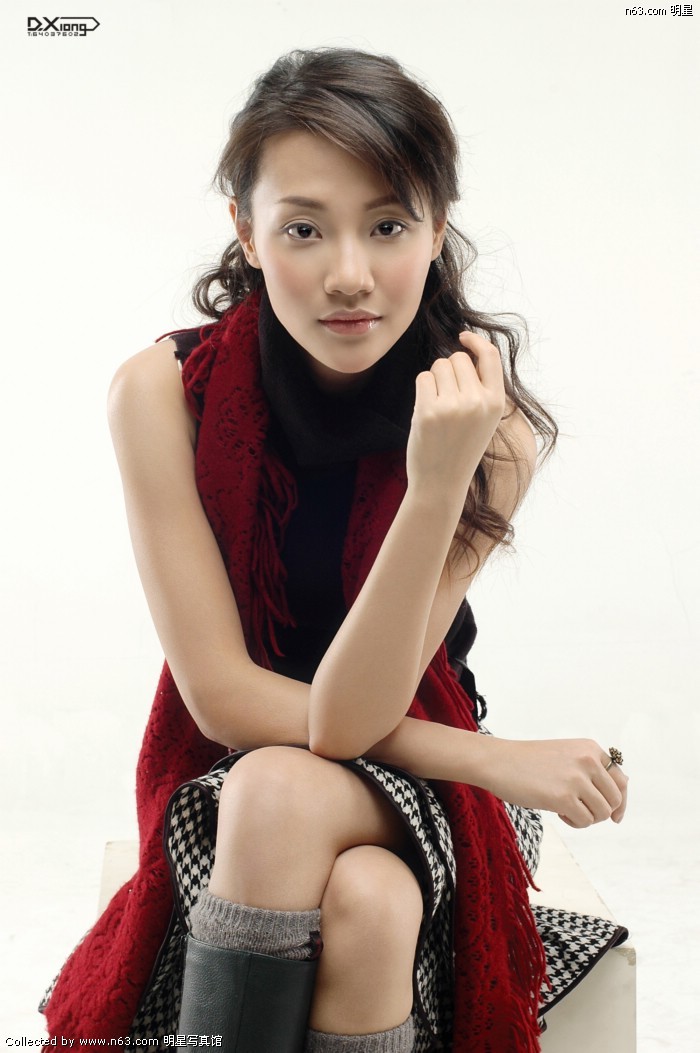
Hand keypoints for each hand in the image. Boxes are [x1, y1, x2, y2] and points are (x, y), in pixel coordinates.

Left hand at [406, 331, 505, 502]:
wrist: (441, 483)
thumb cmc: (461, 448)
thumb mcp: (484, 418)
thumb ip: (480, 387)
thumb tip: (464, 351)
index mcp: (496, 403)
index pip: (490, 356)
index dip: (476, 341)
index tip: (463, 337)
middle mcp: (477, 402)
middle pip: (457, 358)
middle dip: (449, 370)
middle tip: (447, 398)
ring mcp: (452, 406)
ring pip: (439, 366)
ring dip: (435, 380)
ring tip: (439, 408)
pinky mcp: (428, 411)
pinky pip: (423, 378)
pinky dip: (422, 390)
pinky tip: (426, 412)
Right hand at [485, 738, 628, 828]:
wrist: (498, 761)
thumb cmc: (529, 762)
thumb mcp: (566, 755)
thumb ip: (591, 771)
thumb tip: (618, 804)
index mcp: (590, 748)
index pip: (621, 780)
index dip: (621, 802)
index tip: (615, 816)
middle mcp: (588, 760)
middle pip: (614, 800)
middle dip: (601, 812)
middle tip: (581, 812)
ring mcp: (576, 779)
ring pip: (602, 813)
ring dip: (586, 818)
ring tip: (566, 810)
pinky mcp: (563, 798)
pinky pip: (584, 821)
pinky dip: (574, 823)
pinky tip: (558, 813)